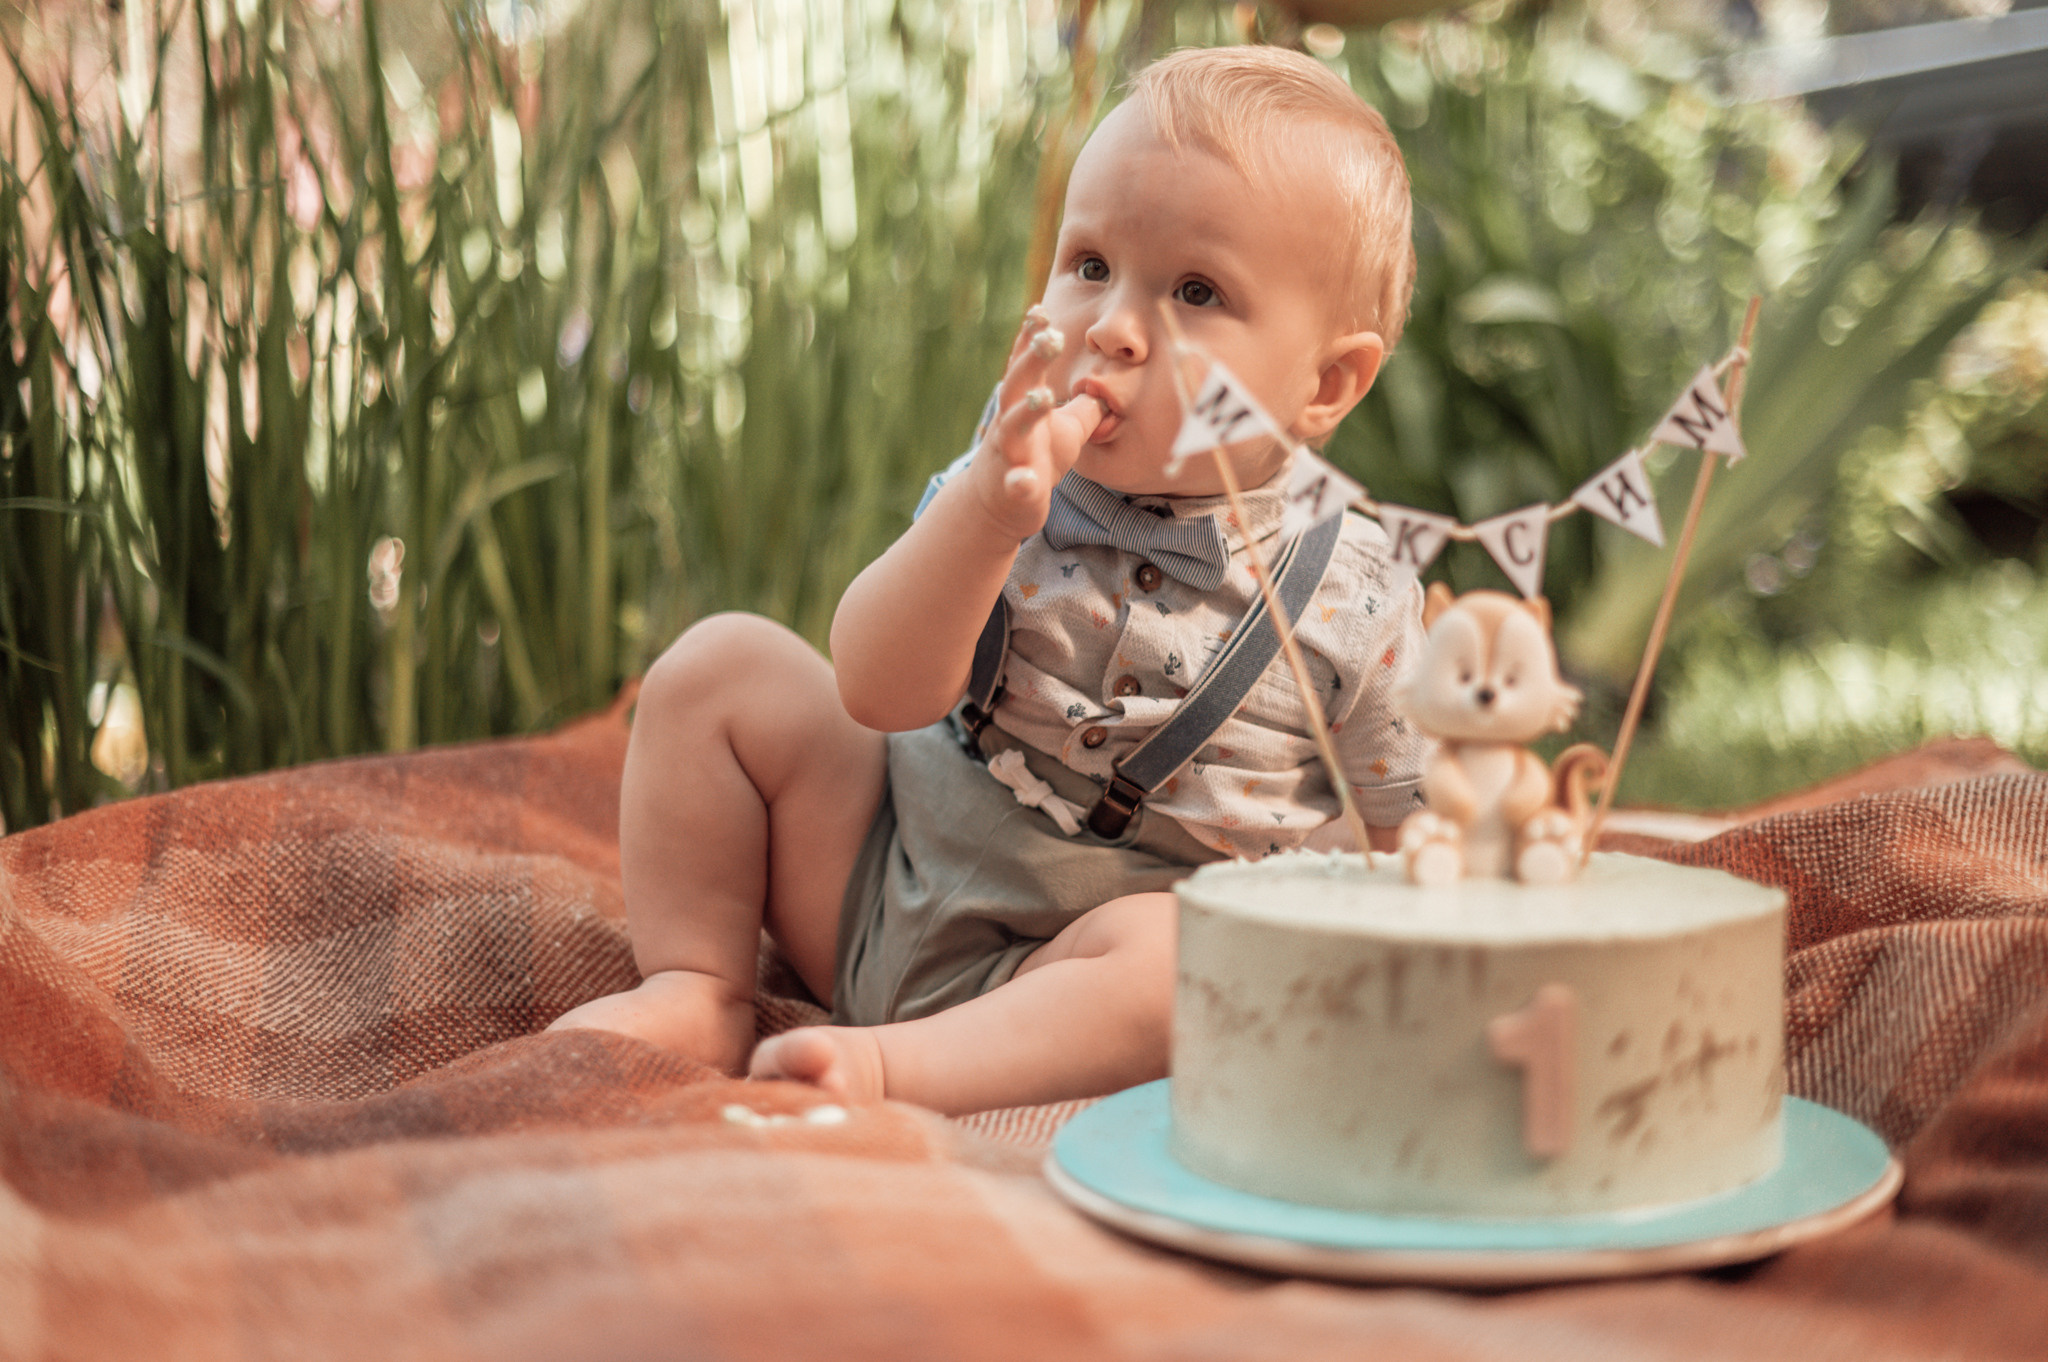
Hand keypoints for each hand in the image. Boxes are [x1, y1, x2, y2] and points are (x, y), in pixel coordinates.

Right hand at [968, 306, 1104, 539]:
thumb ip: (1086, 405)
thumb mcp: (1067, 428)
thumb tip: (1112, 383)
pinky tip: (1025, 481)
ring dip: (1026, 413)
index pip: (1027, 365)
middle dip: (1032, 361)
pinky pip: (1015, 485)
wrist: (998, 504)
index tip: (1041, 311)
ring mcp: (1008, 454)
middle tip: (1050, 336)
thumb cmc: (1036, 458)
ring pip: (1012, 429)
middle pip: (1017, 385)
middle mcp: (1010, 422)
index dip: (1033, 339)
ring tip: (1042, 396)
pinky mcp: (1012, 488)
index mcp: (1023, 403)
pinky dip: (1019, 483)